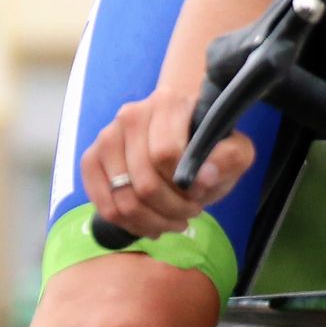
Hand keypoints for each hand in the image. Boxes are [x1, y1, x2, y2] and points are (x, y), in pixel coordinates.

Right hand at [83, 89, 253, 241]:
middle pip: (143, 182)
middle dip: (169, 210)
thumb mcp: (234, 152)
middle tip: (186, 216)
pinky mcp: (92, 158)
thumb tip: (203, 177)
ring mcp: (107, 136)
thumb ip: (228, 160)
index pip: (166, 155)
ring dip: (149, 222)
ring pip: (121, 198)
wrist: (181, 139)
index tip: (197, 196)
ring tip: (169, 223)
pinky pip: (102, 203)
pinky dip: (126, 223)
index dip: (183, 187)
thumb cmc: (207, 148)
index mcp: (166, 102)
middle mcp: (131, 114)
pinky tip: (147, 224)